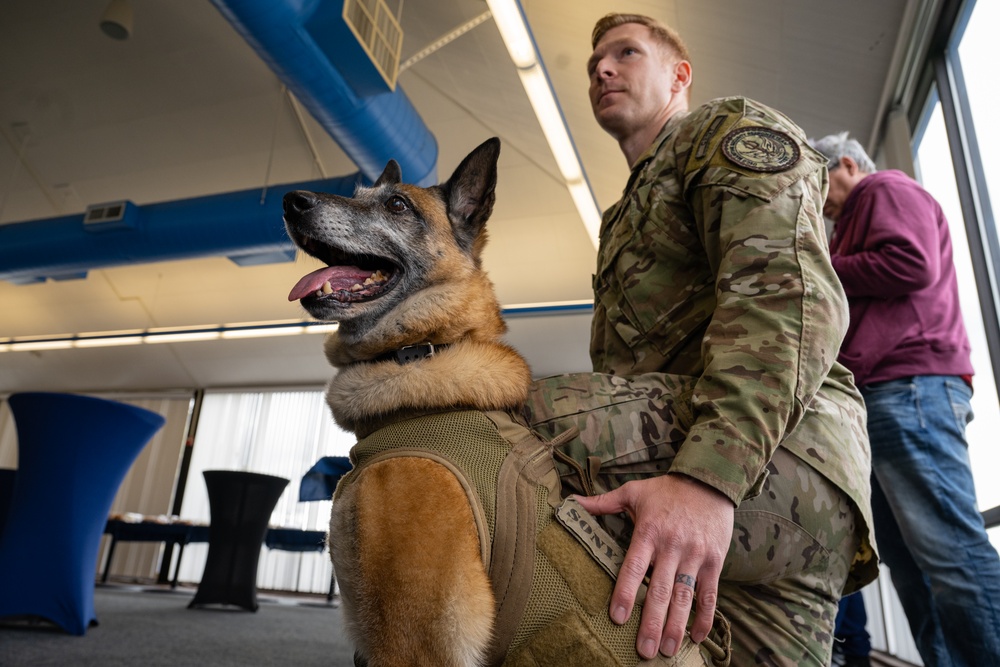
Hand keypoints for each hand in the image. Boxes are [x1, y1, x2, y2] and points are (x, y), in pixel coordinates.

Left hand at [573, 474, 733, 659]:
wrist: (710, 479)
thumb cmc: (667, 489)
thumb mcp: (633, 491)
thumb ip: (603, 502)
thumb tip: (571, 502)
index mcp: (648, 531)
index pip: (634, 567)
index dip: (625, 592)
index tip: (617, 617)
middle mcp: (672, 546)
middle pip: (660, 589)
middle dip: (651, 622)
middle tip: (643, 650)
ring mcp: (695, 555)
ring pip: (684, 596)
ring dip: (676, 626)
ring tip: (666, 650)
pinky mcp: (714, 560)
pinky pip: (710, 593)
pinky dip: (705, 617)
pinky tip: (697, 637)